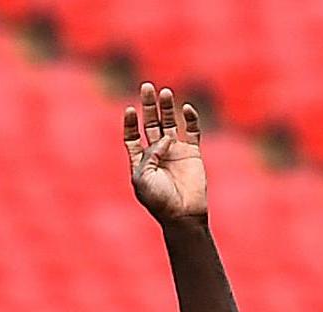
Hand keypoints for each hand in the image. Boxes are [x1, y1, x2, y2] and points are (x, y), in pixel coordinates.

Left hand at [124, 81, 206, 222]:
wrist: (183, 214)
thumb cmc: (159, 200)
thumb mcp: (143, 178)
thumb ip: (149, 155)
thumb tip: (165, 138)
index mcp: (140, 161)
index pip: (133, 136)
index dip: (131, 122)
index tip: (130, 109)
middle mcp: (157, 153)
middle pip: (151, 123)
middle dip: (148, 106)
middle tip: (146, 86)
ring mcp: (175, 151)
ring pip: (170, 123)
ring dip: (167, 107)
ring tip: (164, 92)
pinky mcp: (193, 152)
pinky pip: (192, 130)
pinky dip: (190, 118)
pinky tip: (185, 109)